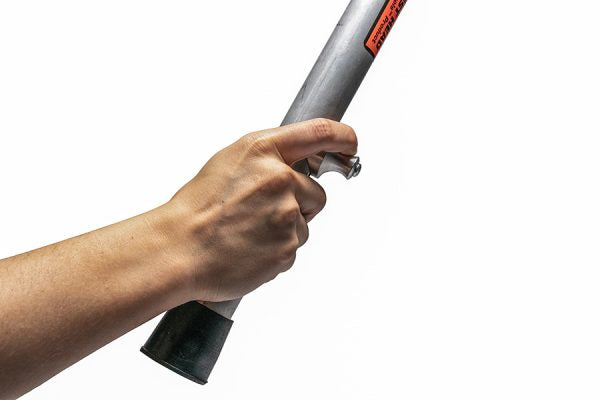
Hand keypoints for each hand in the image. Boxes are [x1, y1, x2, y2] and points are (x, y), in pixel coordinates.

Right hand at [168, 119, 357, 301]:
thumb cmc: (198, 207)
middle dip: (299, 203)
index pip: (320, 133)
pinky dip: (276, 250)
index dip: (343, 138)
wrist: (179, 249)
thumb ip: (269, 157)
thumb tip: (301, 161)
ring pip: (305, 223)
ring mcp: (286, 217)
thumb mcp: (231, 162)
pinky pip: (293, 248)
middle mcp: (280, 180)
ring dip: (285, 228)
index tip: (350, 144)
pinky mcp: (287, 249)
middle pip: (318, 192)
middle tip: (262, 212)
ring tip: (249, 231)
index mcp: (263, 151)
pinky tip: (250, 247)